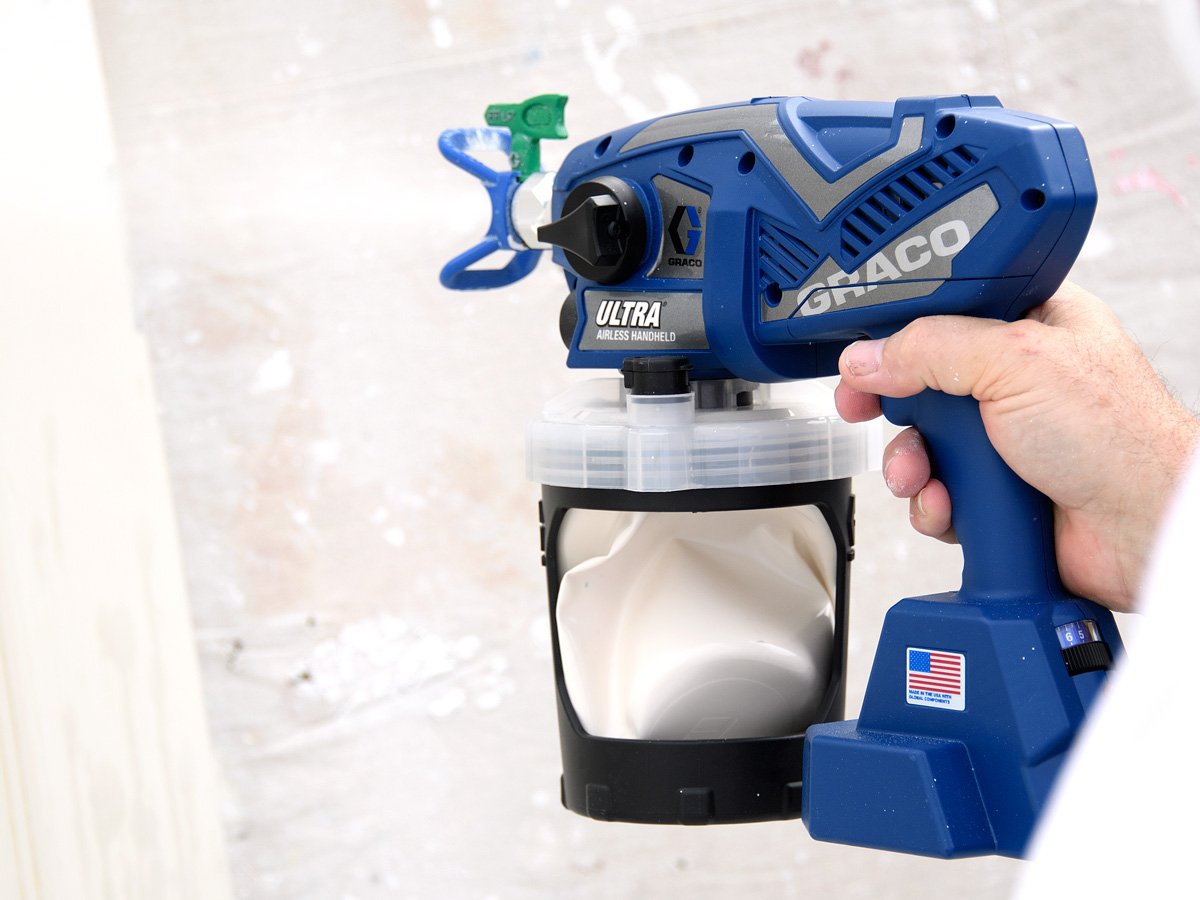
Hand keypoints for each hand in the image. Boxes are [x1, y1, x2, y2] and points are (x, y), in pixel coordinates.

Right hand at [835, 281, 1198, 611]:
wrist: (1143, 529)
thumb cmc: (1119, 436)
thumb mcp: (1014, 361)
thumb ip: (931, 349)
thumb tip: (867, 357)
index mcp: (1031, 325)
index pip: (944, 313)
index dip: (898, 331)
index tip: (863, 351)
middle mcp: (1016, 381)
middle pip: (921, 382)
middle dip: (893, 405)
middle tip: (864, 408)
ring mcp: (1005, 440)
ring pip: (922, 444)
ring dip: (910, 463)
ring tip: (924, 473)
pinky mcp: (995, 492)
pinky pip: (935, 493)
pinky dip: (932, 504)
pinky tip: (951, 504)